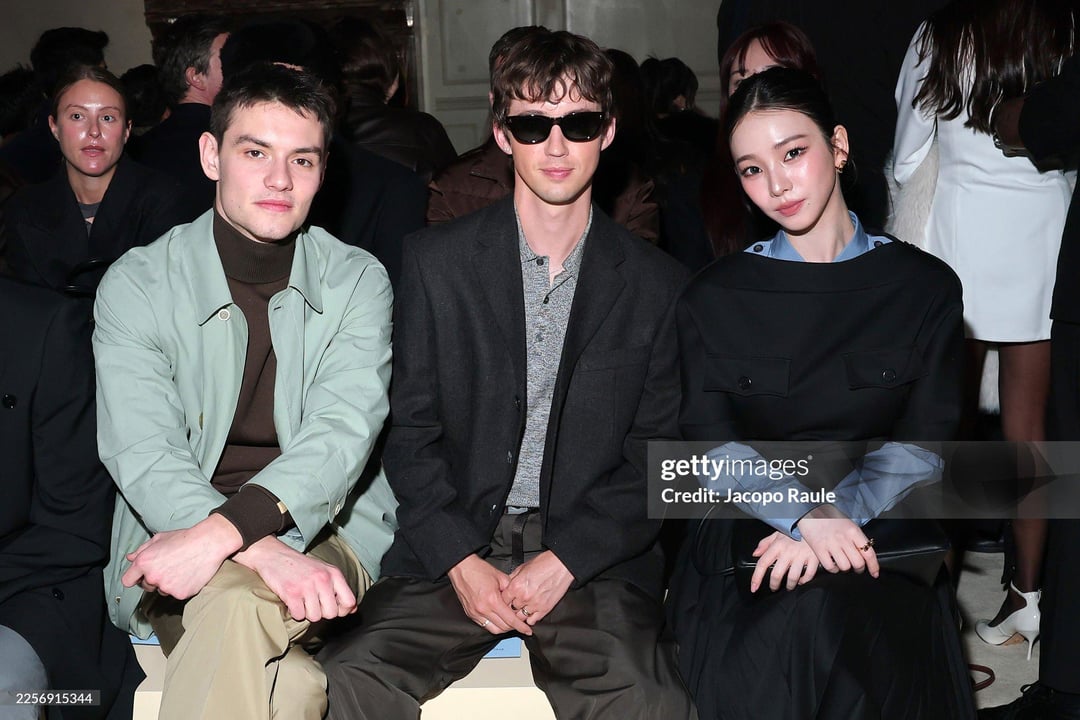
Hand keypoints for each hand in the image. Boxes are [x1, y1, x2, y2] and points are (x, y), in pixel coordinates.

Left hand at [121, 514, 242, 598]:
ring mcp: (166, 587)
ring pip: (162, 590)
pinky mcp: (180, 594)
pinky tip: (189, 574)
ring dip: (168, 583)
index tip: (141, 576)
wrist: (209, 543)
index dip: (134, 578)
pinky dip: (182, 587)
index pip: (127, 580)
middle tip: (169, 567)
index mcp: (144, 562)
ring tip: (182, 568)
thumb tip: (130, 558)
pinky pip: (177, 594)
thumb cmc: (185, 538)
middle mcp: (152, 577)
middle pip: (146, 586)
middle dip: (154, 579)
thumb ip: (142, 550)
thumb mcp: (160, 538)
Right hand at [233, 536, 355, 621]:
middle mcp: (323, 579)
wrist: (274, 555)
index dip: (342, 610)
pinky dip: (295, 612)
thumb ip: (339, 589)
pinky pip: (299, 616)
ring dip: (307, 613)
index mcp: (334, 574)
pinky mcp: (291, 593)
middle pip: (332, 613)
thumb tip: (352, 609)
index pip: (349, 601)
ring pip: (315, 617)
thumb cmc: (300, 566)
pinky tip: (293, 601)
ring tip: (302, 600)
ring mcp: (307, 586)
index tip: (332, 607)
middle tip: (312, 603)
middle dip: (322, 612)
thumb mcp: (324, 571)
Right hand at [447, 554, 531, 635]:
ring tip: (509, 622)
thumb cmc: (478, 570)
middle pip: (503, 627)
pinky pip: (484, 625)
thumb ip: (510, 590)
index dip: (521, 627)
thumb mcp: (501, 577)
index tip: (527, 630)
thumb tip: (517, 600)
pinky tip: (497, 618)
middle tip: (519, 623)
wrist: (461, 567)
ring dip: (503, 628)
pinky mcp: (470, 613)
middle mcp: (483, 609)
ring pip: (493, 630)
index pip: (510, 620)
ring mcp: (475, 613)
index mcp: (492, 600)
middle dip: (513, 627)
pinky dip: (493, 624)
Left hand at [500, 551, 573, 626]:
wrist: (561, 565)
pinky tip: (530, 612)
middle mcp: (524, 597)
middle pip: (510, 610)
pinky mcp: (545, 609)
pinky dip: (530, 618)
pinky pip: (533, 620)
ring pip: (520, 617)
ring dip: (519, 614)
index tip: (505, 600)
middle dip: (511, 607)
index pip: (502, 600)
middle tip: (513, 604)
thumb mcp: (523, 567)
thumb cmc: (544, 563)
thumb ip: (513, 578)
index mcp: (516, 586)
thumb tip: (507, 585)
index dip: (503, 600)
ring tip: (521, 609)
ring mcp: (534, 605)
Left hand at [750, 531, 819, 592]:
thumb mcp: (777, 534)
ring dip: (790, 586)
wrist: (814, 523)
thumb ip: (765, 544)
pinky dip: (804, 581)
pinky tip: (801, 580)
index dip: (756, 578)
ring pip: (792, 578)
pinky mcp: (813, 558)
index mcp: (777, 546)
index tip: (754, 587)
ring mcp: (801, 556)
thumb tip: (755, 554)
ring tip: (789, 586)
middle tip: (774, 587)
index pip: (763, 563)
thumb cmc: (795, 530)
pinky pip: (809, 575)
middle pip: (776, 575)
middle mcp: (788, 552)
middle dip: (773, 585)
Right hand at [795, 504, 879, 577]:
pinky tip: (832, 564)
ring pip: (845, 567)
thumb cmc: (830, 517)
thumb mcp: (848, 524)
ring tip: (842, 564)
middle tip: (856, 567)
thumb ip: (856, 538)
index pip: (869, 553)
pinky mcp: (818, 548)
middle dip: (859, 569)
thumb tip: (864, 555)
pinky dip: (833, 569)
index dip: (874, 566)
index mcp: (853, 531)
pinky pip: (830, 567)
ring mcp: (830, 544)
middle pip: (858, 563)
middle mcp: (843, 538)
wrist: (811, 509)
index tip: (874, 573)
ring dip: (845, 569)